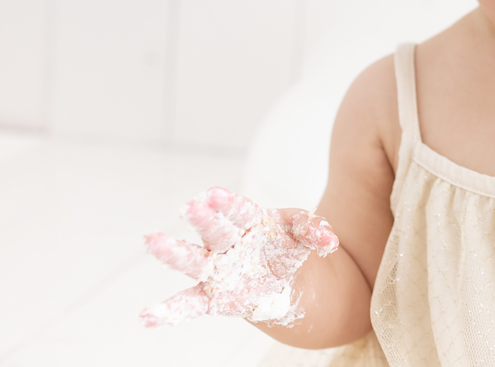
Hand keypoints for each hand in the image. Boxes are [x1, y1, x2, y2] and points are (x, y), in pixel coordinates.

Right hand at [139, 187, 337, 327]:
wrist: (285, 277)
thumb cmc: (287, 244)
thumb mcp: (304, 233)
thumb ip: (315, 232)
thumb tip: (330, 241)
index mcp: (248, 221)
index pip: (237, 210)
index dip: (226, 202)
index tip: (213, 193)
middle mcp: (227, 243)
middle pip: (213, 230)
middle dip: (203, 219)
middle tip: (190, 206)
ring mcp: (217, 270)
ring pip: (194, 261)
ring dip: (174, 253)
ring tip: (153, 241)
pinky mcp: (213, 296)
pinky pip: (189, 304)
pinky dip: (168, 312)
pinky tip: (147, 317)